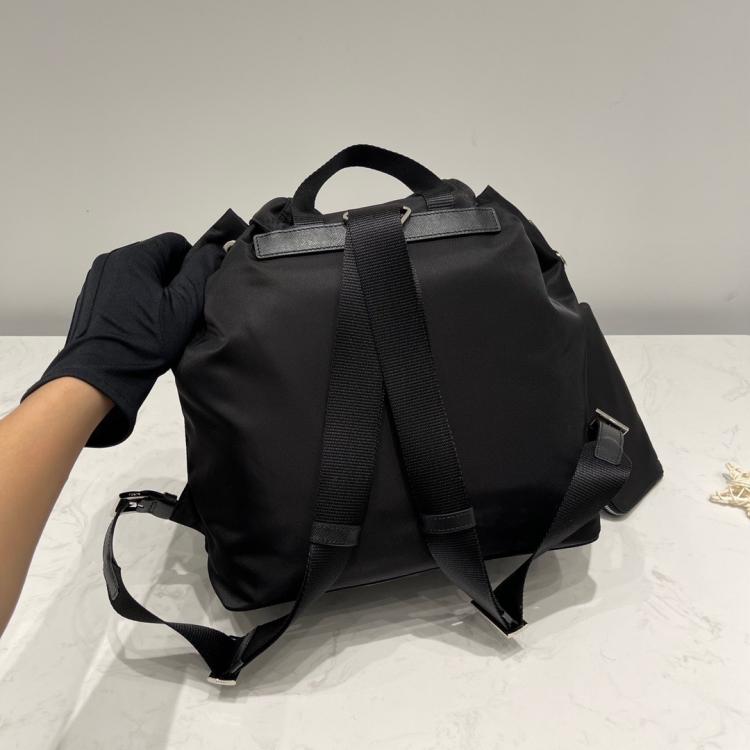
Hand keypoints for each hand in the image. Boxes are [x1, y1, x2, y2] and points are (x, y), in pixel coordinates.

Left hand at [23, 211, 245, 445]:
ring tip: (161, 321)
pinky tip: (140, 326)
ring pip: (139, 275)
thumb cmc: (146, 340)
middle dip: (172, 278)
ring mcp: (98, 278)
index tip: (196, 291)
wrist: (99, 374)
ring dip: (155, 290)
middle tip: (182, 310)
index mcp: (135, 256)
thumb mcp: (184, 307)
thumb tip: (213, 250)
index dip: (192, 263)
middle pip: (156, 258)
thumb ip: (200, 272)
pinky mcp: (90, 297)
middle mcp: (113, 259)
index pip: (175, 243)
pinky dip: (136, 301)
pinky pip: (122, 289)